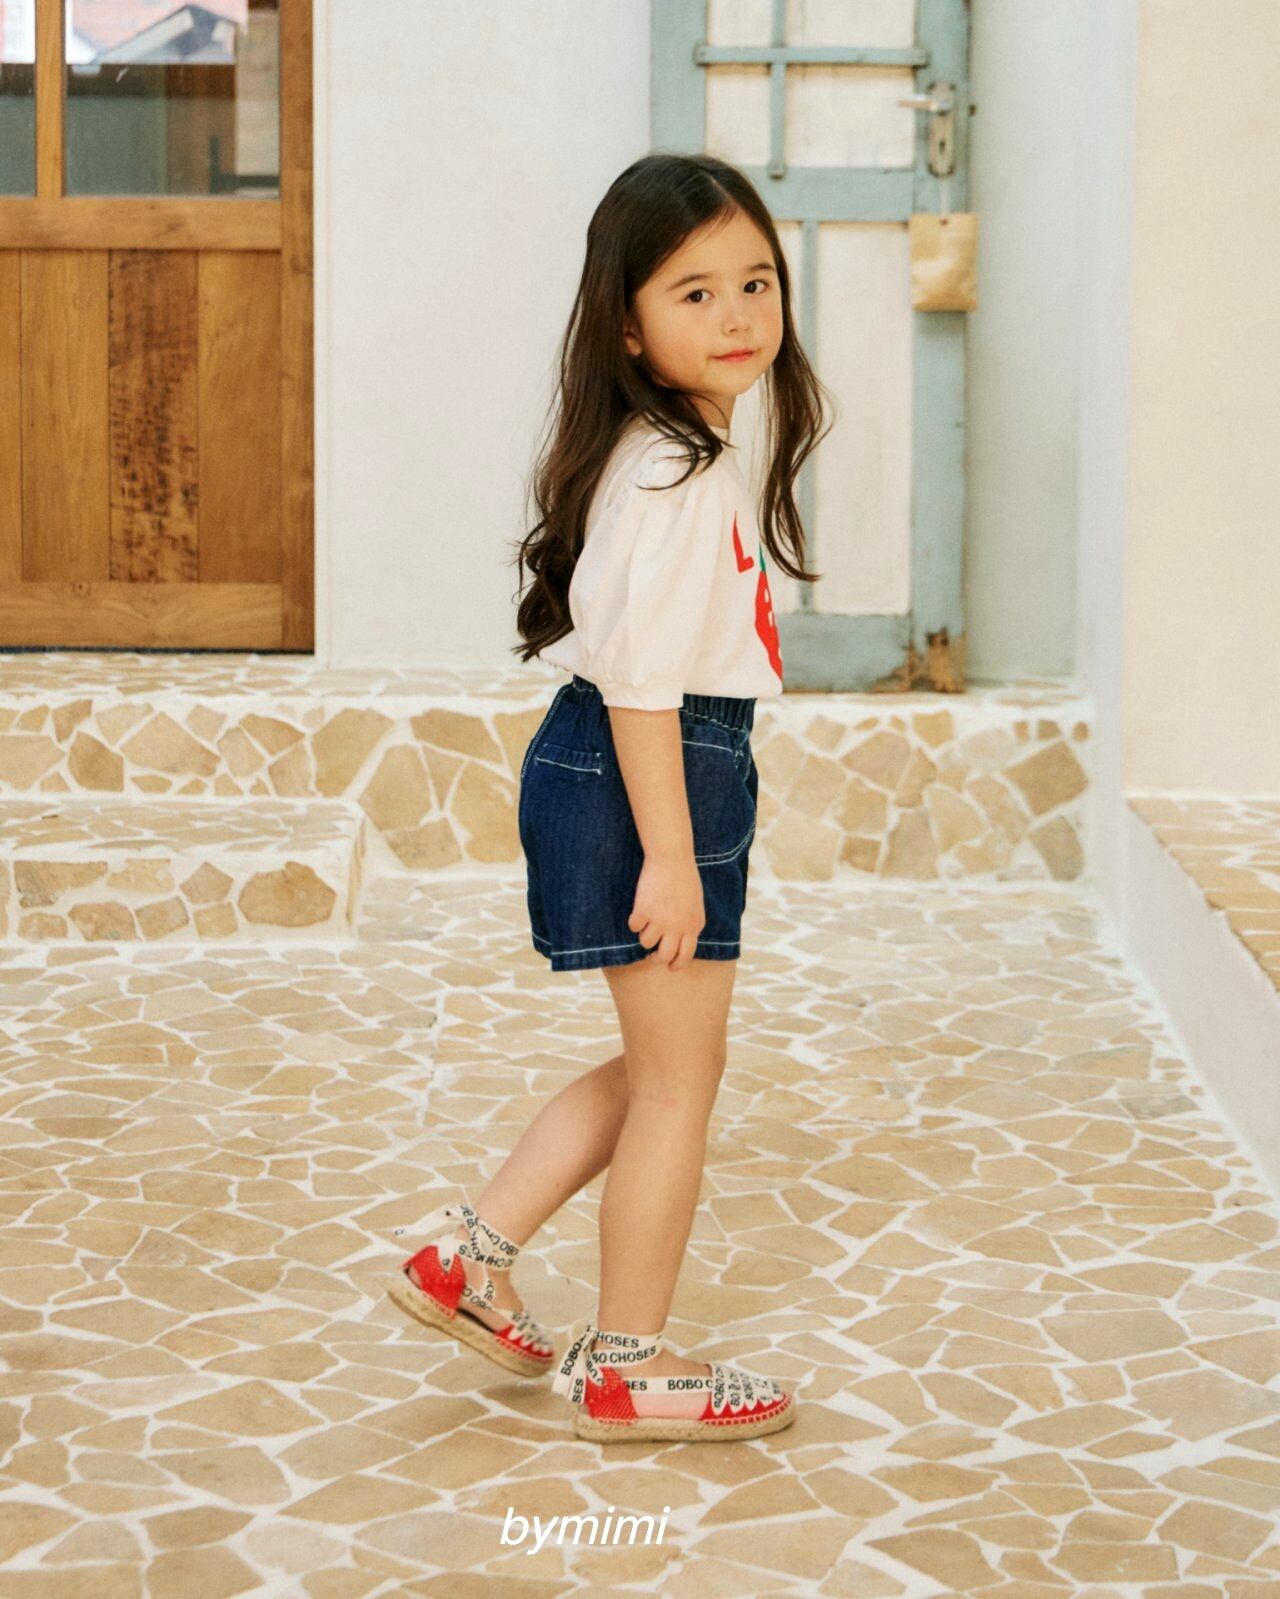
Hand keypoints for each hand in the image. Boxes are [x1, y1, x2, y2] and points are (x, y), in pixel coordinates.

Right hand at [628, 853, 704, 970]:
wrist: (672, 859)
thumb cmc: (684, 879)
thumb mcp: (695, 905)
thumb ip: (689, 925)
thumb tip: (678, 943)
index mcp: (693, 925)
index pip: (686, 956)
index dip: (676, 965)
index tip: (668, 966)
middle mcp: (677, 927)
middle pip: (665, 956)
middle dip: (656, 958)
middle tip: (652, 954)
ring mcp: (660, 920)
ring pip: (646, 943)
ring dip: (644, 936)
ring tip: (646, 923)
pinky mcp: (643, 911)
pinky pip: (634, 927)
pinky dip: (634, 922)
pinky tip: (638, 911)